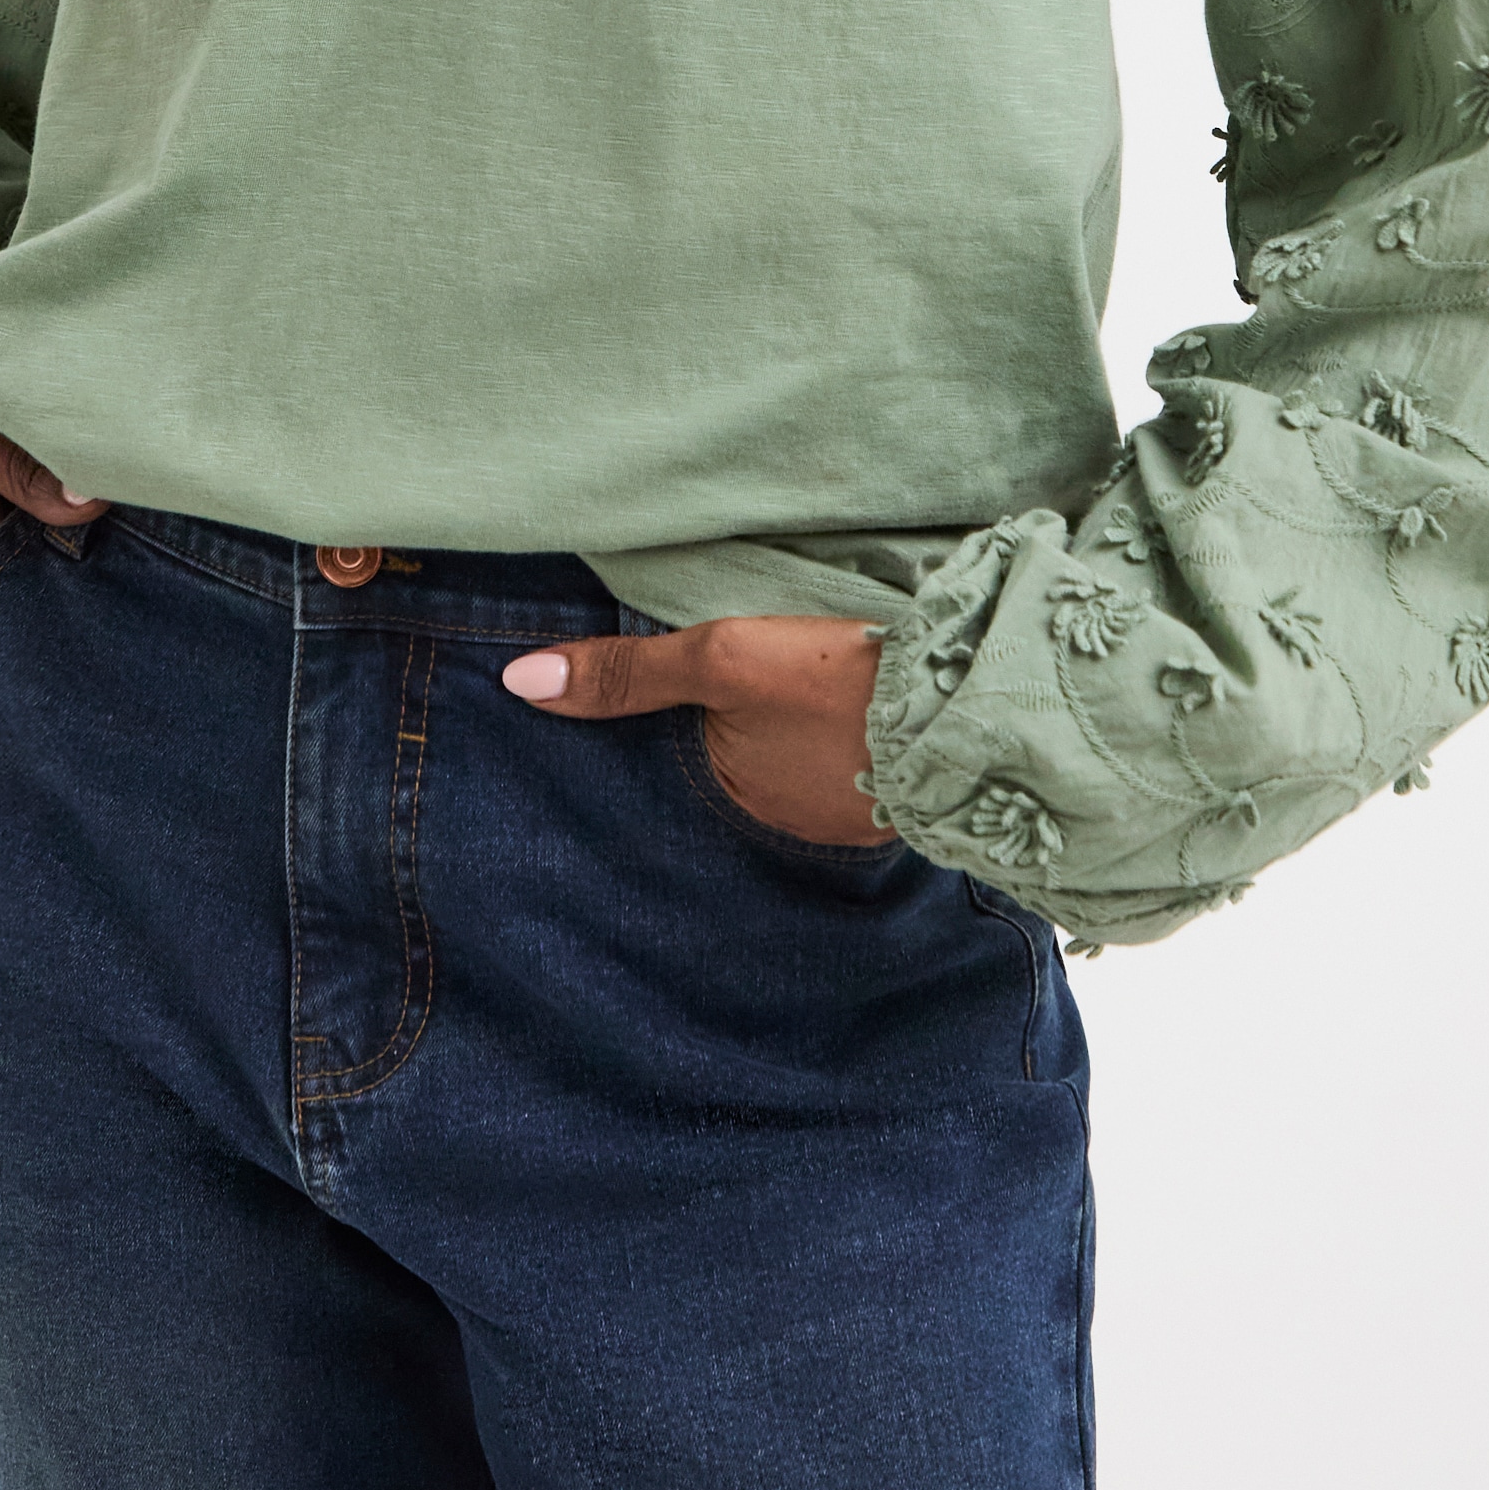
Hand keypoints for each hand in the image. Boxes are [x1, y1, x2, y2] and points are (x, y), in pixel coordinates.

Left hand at [501, 615, 888, 846]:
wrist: (970, 700)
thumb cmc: (836, 682)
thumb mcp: (723, 659)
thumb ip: (626, 673)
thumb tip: (518, 684)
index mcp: (728, 806)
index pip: (659, 777)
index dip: (637, 746)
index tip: (607, 726)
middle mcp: (774, 830)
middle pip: (716, 779)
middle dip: (695, 753)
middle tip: (672, 709)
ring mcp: (833, 819)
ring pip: (770, 777)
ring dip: (759, 750)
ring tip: (746, 707)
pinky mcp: (880, 795)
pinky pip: (823, 773)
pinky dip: (811, 749)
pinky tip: (814, 718)